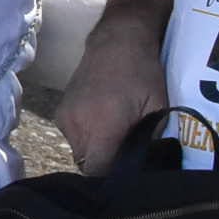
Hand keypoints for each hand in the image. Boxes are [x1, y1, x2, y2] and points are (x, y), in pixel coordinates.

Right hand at [55, 19, 169, 175]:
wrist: (117, 40)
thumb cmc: (143, 73)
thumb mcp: (158, 108)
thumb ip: (151, 141)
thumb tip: (149, 167)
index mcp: (102, 126)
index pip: (98, 172)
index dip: (113, 178)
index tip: (128, 174)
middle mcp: (77, 125)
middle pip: (88, 166)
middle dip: (106, 165)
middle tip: (127, 154)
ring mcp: (65, 118)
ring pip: (80, 153)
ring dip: (97, 152)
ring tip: (116, 136)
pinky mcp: (60, 112)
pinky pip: (74, 138)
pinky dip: (88, 138)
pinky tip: (104, 124)